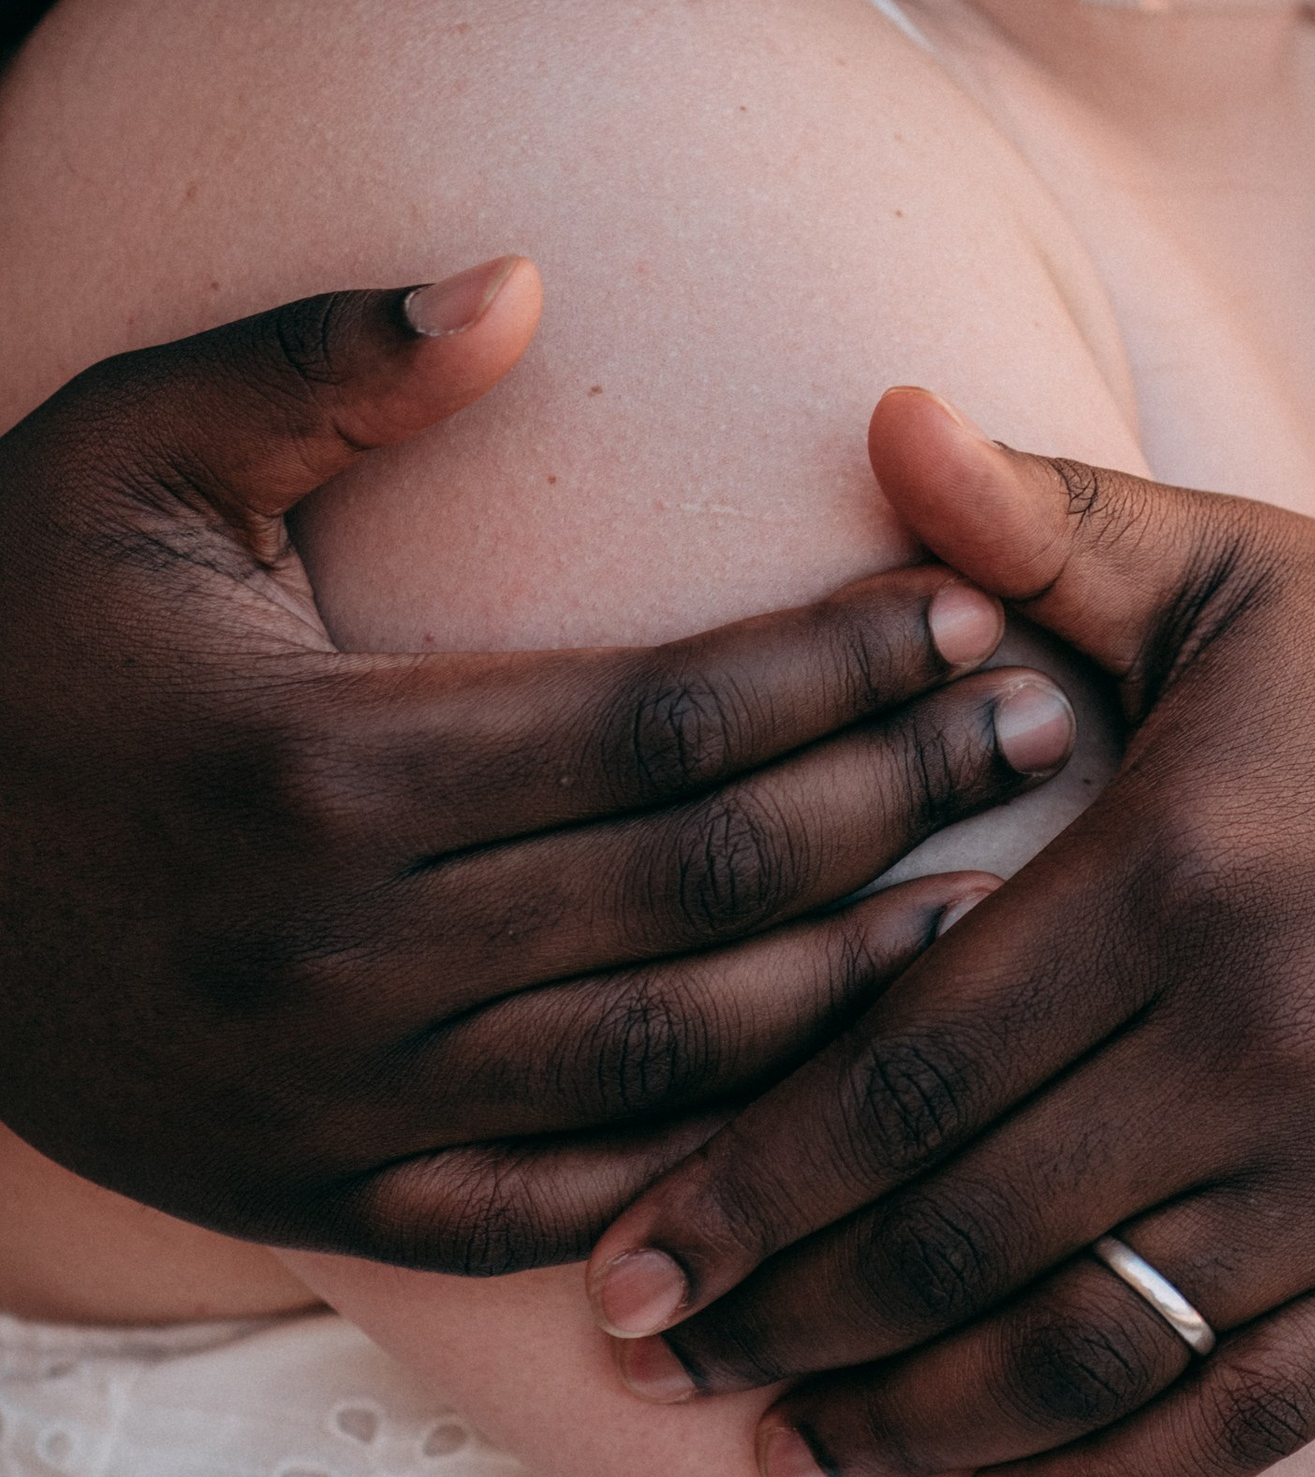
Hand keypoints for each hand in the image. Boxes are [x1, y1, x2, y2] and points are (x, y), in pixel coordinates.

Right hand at [0, 271, 1076, 1267]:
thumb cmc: (12, 626)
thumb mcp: (125, 453)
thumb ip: (326, 363)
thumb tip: (523, 276)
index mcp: (314, 766)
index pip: (656, 722)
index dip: (833, 663)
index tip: (973, 601)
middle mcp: (336, 957)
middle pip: (694, 886)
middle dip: (895, 797)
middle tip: (1048, 727)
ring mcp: (328, 1104)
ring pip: (658, 1059)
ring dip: (849, 986)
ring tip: (998, 905)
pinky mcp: (316, 1200)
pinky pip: (557, 1200)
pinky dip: (704, 1162)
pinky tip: (829, 1098)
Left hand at [583, 388, 1314, 1476]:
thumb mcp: (1235, 564)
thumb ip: (1045, 519)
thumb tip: (882, 413)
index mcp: (1174, 864)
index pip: (904, 1062)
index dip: (746, 1177)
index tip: (623, 1253)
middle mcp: (1256, 1033)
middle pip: (965, 1228)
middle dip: (786, 1315)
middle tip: (654, 1364)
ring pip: (1090, 1346)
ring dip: (914, 1421)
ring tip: (791, 1452)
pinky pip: (1252, 1410)